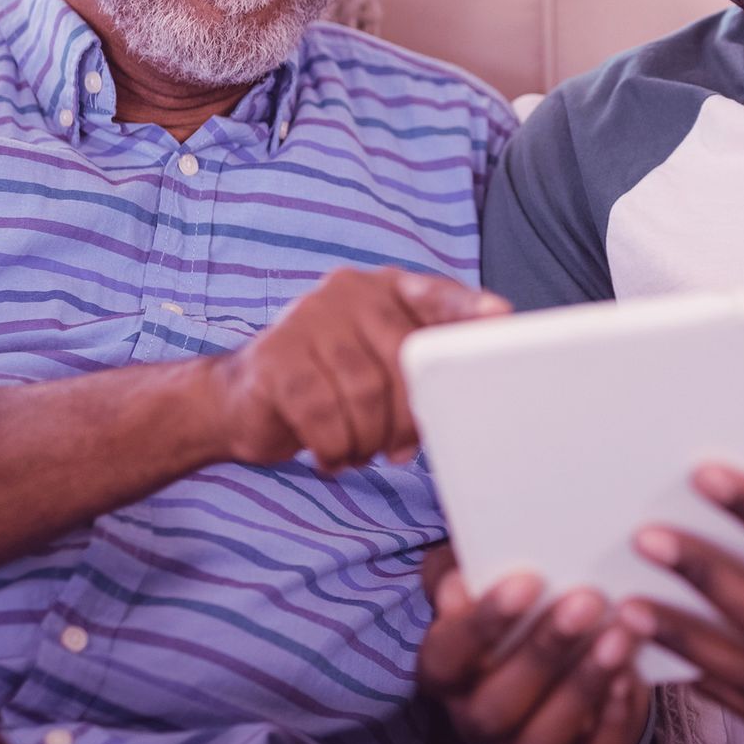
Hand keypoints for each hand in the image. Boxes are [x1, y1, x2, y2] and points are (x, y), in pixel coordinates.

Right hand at [215, 267, 508, 470]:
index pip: (437, 296)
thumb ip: (420, 367)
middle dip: (409, 417)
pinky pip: (323, 413)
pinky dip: (335, 446)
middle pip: (404, 357)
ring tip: (359, 450)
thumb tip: (471, 397)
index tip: (502, 318)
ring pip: (365, 391)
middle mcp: (348, 292)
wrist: (242, 400)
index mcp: (384, 289)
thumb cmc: (328, 386)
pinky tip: (332, 454)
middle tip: (399, 449)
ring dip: (368, 438)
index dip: (468, 311)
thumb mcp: (378, 368)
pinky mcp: (275, 357)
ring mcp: (307, 318)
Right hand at [418, 561, 652, 743]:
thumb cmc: (519, 615)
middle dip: (544, 651)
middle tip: (587, 601)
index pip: (447, 656)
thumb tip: (460, 580)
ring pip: (543, 738)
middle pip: (497, 704)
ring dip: (584, 684)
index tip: (526, 581)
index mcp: (446, 673)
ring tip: (620, 634)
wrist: (560, 675)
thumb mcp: (488, 583)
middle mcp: (477, 721)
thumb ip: (468, 570)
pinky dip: (613, 720)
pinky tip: (632, 676)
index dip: (482, 623)